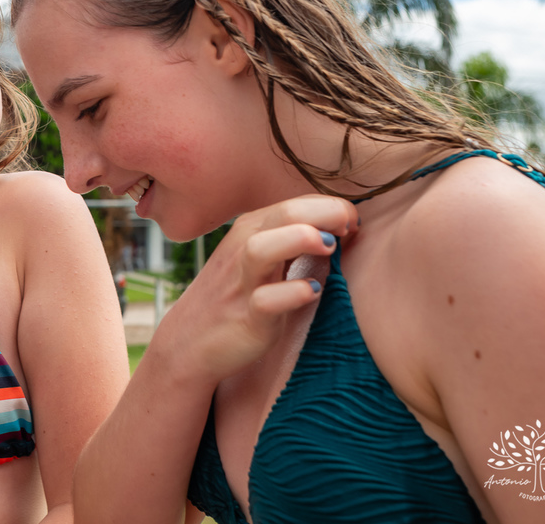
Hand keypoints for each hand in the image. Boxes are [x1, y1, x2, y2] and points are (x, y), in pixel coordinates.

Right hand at [149, 195, 356, 388]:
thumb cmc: (235, 295)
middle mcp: (244, 248)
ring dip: (300, 240)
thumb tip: (340, 229)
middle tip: (351, 226)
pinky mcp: (247, 317)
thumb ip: (293, 241)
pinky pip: (265, 301)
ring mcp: (243, 282)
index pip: (297, 203)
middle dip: (325, 213)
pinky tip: (313, 291)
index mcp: (253, 229)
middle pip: (285, 213)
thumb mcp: (261, 258)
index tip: (354, 224)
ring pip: (263, 249)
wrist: (190, 341)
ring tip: (330, 246)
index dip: (332, 207)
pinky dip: (291, 293)